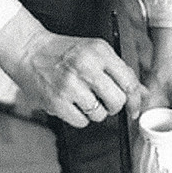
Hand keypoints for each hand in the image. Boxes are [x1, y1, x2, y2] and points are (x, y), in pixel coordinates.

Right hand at [0, 8, 145, 127]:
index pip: (129, 81)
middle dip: (113, 105)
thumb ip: (119, 71)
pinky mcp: (57, 101)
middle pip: (117, 101)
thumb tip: (142, 93)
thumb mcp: (94, 51)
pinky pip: (81, 122)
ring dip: (94, 111)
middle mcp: (86, 66)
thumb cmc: (64, 51)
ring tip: (82, 97)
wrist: (29, 50)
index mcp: (99, 51)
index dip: (135, 99)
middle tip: (103, 99)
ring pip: (100, 114)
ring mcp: (70, 85)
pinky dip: (79, 117)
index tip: (134, 108)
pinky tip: (70, 103)